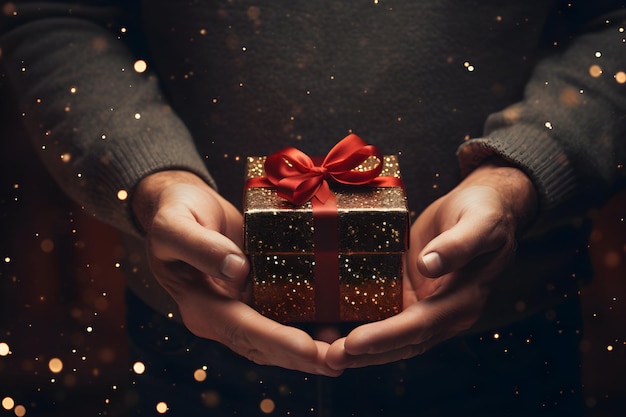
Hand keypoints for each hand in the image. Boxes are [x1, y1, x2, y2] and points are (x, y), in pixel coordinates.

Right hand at [132, 170, 341, 375]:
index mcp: (200, 305)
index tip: (311, 350)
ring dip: (310, 351)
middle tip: (342, 361)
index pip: (242, 330)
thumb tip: (237, 270)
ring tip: (347, 352)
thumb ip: (201, 247)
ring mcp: (239, 309)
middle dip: (303, 357)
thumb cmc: (175, 213)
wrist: (181, 206)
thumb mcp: (176, 225)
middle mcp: (221, 316)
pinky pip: (282, 319)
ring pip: (275, 340)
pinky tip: (337, 326)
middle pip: (263, 346)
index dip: (277, 341)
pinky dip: (308, 328)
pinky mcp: (254, 297)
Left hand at [326, 159, 537, 368]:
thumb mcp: (480, 222)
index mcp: (463, 299)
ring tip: (324, 352)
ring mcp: (425, 306)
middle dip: (366, 354)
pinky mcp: (410, 295)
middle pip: (403, 342)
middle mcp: (443, 311)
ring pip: (392, 337)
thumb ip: (458, 245)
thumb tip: (429, 266)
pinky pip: (385, 316)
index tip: (354, 343)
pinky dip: (361, 325)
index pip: (421, 325)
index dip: (387, 336)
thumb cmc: (485, 212)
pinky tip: (333, 327)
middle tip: (329, 358)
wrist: (482, 206)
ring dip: (360, 349)